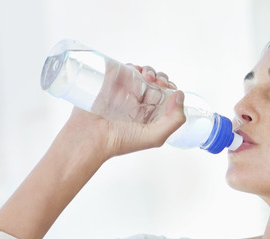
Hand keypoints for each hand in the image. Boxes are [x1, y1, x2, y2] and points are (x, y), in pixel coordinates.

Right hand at [61, 64, 185, 159]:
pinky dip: (131, 65)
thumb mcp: (155, 136)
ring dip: (148, 70)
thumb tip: (180, 95)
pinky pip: (123, 69)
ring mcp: (123, 93)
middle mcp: (137, 104)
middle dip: (160, 78)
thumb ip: (174, 120)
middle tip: (156, 81)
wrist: (89, 137)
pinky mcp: (109, 84)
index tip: (167, 88)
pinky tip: (134, 69)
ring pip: (141, 74)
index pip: (166, 98)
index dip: (170, 89)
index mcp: (150, 117)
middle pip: (156, 83)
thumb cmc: (119, 141)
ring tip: (145, 75)